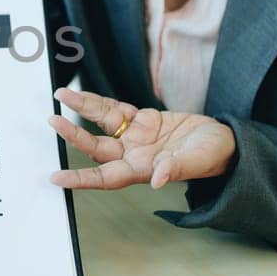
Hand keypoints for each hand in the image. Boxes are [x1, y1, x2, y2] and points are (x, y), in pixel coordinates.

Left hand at [48, 87, 235, 190]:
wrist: (222, 140)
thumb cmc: (212, 156)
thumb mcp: (196, 161)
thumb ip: (175, 169)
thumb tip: (157, 180)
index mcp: (142, 170)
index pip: (104, 177)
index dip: (80, 179)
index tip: (56, 179)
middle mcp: (133, 155)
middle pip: (96, 147)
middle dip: (74, 135)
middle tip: (54, 121)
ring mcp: (135, 137)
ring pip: (102, 124)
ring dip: (83, 109)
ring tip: (63, 95)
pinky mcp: (142, 119)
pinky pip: (116, 109)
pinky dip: (100, 101)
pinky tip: (83, 94)